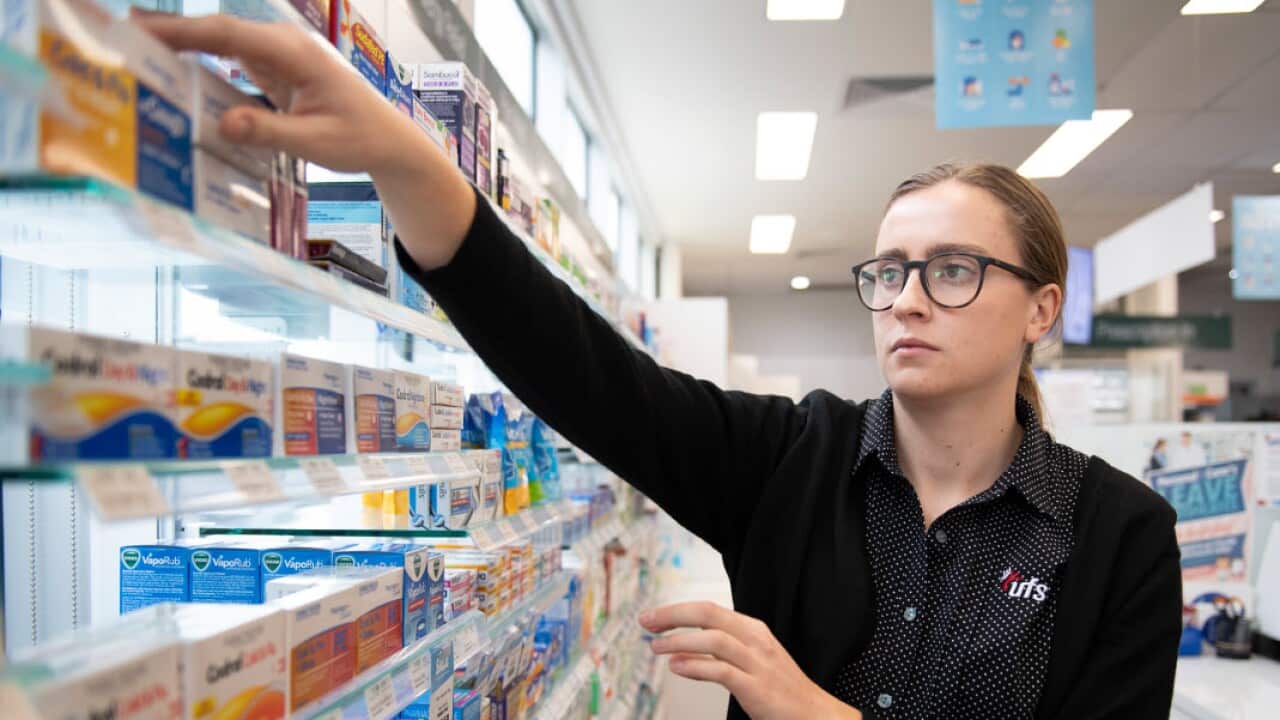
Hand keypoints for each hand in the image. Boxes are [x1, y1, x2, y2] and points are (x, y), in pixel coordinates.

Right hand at [132, 11, 474, 267]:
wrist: (388, 139)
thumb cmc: (359, 139)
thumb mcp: (316, 143)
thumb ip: (269, 131)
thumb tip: (222, 124)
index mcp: (295, 54)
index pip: (229, 34)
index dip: (183, 30)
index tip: (142, 30)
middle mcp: (283, 46)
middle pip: (218, 33)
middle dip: (171, 32)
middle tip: (120, 36)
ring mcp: (278, 55)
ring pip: (220, 44)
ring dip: (182, 46)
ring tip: (134, 52)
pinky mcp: (274, 69)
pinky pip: (231, 61)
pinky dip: (201, 63)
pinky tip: (172, 72)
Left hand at [641, 602, 860, 719]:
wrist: (812, 712)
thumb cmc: (778, 687)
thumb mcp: (749, 659)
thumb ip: (718, 650)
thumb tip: (680, 647)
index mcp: (752, 628)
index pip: (708, 609)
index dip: (677, 610)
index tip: (653, 616)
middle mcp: (754, 640)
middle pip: (708, 614)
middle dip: (673, 615)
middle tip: (647, 622)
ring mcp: (757, 662)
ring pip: (714, 639)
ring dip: (680, 640)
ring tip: (657, 647)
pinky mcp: (756, 687)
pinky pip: (721, 671)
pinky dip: (696, 666)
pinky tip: (677, 667)